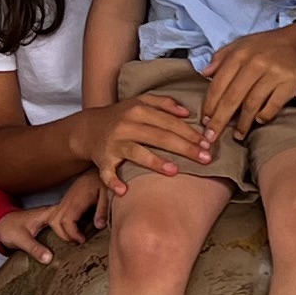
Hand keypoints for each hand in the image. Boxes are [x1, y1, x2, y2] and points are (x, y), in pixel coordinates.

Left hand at [0, 195, 79, 264]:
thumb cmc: (8, 228)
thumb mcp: (21, 239)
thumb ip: (34, 248)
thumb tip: (50, 259)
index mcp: (48, 214)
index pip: (68, 219)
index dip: (76, 230)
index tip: (81, 242)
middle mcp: (53, 215)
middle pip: (72, 221)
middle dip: (80, 232)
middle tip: (88, 245)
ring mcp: (52, 221)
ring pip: (69, 226)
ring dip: (75, 235)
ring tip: (85, 248)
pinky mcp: (50, 228)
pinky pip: (63, 231)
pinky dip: (68, 238)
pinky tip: (74, 248)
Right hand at [48, 169, 105, 235]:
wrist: (101, 166)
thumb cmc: (105, 181)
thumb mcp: (108, 194)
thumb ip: (103, 209)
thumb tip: (98, 226)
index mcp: (76, 200)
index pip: (66, 221)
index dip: (72, 234)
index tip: (83, 240)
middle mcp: (67, 200)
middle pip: (55, 222)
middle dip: (64, 235)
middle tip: (79, 241)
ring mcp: (65, 200)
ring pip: (52, 219)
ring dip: (61, 231)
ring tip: (77, 236)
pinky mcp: (66, 200)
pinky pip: (56, 215)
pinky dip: (61, 225)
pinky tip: (75, 228)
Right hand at [82, 92, 214, 180]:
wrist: (88, 128)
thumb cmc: (121, 117)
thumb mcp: (140, 102)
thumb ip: (164, 103)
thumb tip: (187, 112)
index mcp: (138, 110)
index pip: (169, 122)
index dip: (190, 133)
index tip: (207, 144)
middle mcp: (126, 125)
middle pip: (159, 137)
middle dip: (184, 148)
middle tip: (205, 159)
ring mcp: (114, 143)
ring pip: (136, 152)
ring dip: (154, 162)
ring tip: (174, 171)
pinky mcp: (102, 159)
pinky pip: (107, 173)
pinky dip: (113, 182)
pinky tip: (124, 191)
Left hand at [202, 24, 295, 138]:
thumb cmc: (267, 45)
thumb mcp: (242, 44)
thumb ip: (222, 57)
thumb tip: (205, 74)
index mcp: (240, 54)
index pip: (219, 84)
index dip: (210, 105)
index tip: (205, 121)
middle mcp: (255, 63)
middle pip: (232, 98)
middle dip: (220, 120)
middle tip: (212, 137)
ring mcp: (273, 73)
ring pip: (252, 105)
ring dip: (243, 124)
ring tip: (237, 135)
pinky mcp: (290, 83)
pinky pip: (273, 106)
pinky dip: (264, 116)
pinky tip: (259, 121)